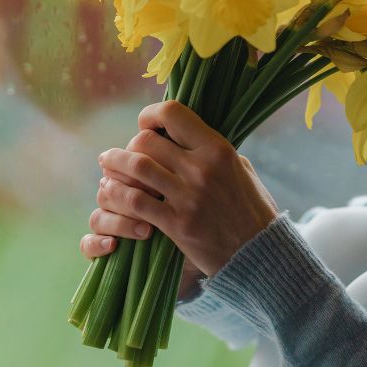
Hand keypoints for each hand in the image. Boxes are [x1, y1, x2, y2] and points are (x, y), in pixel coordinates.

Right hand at [79, 167, 206, 300]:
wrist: (213, 258)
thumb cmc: (208, 218)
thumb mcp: (199, 189)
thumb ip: (185, 164)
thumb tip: (172, 136)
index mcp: (139, 181)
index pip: (123, 164)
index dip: (131, 163)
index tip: (161, 169)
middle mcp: (122, 200)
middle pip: (107, 187)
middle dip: (128, 189)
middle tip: (156, 196)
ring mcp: (113, 225)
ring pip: (99, 214)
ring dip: (120, 220)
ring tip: (147, 230)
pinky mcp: (107, 251)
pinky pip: (88, 243)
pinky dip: (96, 243)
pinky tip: (113, 245)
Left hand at [93, 100, 281, 277]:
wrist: (259, 252)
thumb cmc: (251, 208)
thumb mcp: (241, 169)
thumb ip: (213, 150)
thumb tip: (187, 133)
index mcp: (218, 149)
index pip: (173, 114)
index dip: (151, 115)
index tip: (146, 124)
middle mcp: (202, 168)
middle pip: (147, 141)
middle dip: (130, 145)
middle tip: (126, 153)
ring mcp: (189, 196)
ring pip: (136, 167)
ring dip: (115, 165)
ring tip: (107, 167)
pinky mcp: (177, 224)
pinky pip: (135, 201)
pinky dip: (118, 194)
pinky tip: (113, 193)